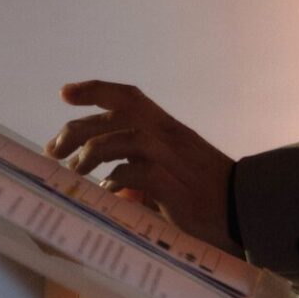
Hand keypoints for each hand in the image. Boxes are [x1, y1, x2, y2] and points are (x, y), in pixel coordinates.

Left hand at [46, 81, 239, 253]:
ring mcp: (167, 156)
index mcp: (168, 126)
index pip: (129, 96)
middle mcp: (166, 134)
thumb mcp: (175, 167)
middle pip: (113, 116)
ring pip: (116, 139)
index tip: (65, 93)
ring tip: (74, 171)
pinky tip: (104, 193)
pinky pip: (129, 173)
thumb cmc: (208, 190)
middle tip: (54, 150)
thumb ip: (143, 165)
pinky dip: (110, 182)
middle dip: (76, 129)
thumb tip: (108, 179)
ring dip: (87, 154)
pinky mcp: (168, 183)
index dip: (95, 90)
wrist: (243, 207)